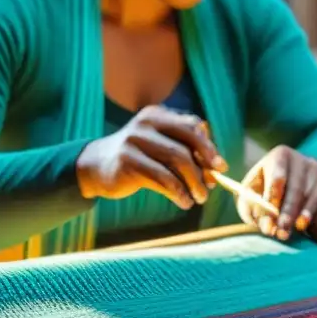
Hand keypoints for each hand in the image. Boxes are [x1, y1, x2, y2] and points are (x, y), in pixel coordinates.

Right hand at [76, 106, 226, 206]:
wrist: (96, 167)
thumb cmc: (137, 158)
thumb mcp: (159, 147)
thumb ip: (185, 151)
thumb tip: (216, 169)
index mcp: (157, 115)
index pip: (192, 126)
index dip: (209, 146)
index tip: (220, 166)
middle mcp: (146, 123)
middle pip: (187, 142)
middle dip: (204, 165)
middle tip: (211, 184)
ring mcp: (135, 141)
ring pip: (178, 161)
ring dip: (194, 183)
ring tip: (199, 198)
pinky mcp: (127, 162)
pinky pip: (163, 178)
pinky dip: (178, 192)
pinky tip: (183, 202)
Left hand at [238, 146, 316, 239]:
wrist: (303, 177)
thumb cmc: (271, 186)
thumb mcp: (256, 188)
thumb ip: (250, 203)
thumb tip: (259, 220)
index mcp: (280, 156)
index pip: (277, 178)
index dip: (271, 199)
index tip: (267, 218)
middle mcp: (301, 159)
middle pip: (294, 188)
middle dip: (285, 212)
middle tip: (277, 231)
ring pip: (307, 197)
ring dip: (294, 217)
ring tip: (284, 234)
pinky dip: (309, 214)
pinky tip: (301, 225)